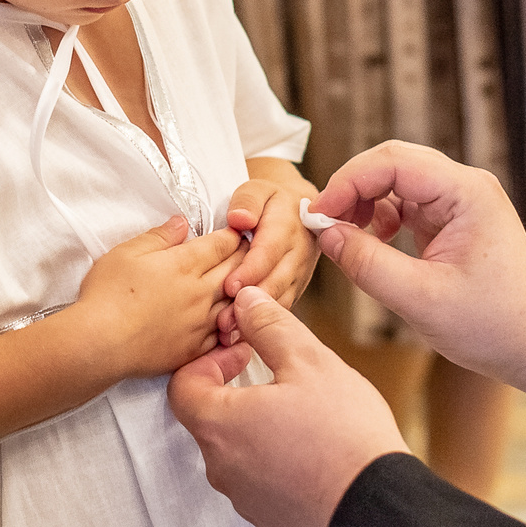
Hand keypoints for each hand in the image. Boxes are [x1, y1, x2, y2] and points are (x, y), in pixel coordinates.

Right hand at [71, 214, 241, 381]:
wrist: (100, 343)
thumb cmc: (106, 295)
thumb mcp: (126, 252)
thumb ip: (159, 236)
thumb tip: (182, 223)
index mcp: (184, 264)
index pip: (222, 244)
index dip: (233, 235)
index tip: (238, 232)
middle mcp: (199, 292)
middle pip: (236, 270)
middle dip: (246, 257)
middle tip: (252, 250)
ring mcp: (200, 323)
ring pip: (237, 301)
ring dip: (246, 290)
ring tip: (249, 282)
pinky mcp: (195, 349)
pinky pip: (226, 334)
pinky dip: (235, 323)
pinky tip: (235, 319)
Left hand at [170, 285, 409, 526]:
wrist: (377, 509)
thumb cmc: (343, 434)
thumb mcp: (309, 362)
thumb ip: (269, 326)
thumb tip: (246, 301)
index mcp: (219, 423)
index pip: (183, 384)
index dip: (209, 360)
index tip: (244, 353)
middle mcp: (220, 466)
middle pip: (208, 418)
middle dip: (234, 391)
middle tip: (274, 375)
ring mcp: (244, 498)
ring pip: (236, 451)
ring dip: (257, 426)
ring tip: (301, 412)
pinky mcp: (269, 520)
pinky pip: (259, 481)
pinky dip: (275, 460)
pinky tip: (313, 449)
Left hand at [218, 166, 319, 342]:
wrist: (296, 210)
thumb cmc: (268, 202)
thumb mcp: (256, 189)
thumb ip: (247, 201)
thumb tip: (239, 219)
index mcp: (289, 224)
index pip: (270, 250)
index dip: (251, 269)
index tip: (230, 285)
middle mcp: (300, 252)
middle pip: (277, 280)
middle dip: (251, 302)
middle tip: (224, 319)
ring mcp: (300, 273)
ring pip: (281, 299)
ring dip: (257, 319)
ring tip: (228, 333)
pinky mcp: (296, 289)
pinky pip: (282, 308)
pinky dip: (263, 325)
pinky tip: (240, 337)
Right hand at [307, 142, 525, 409]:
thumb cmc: (492, 325)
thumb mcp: (420, 299)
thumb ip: (367, 263)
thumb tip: (326, 233)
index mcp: (467, 193)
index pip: (393, 162)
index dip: (348, 183)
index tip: (317, 214)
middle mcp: (466, 186)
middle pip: (393, 163)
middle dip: (352, 189)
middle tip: (323, 223)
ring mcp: (461, 201)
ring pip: (397, 181)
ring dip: (365, 203)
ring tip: (344, 236)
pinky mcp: (453, 219)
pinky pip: (407, 202)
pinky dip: (381, 217)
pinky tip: (372, 243)